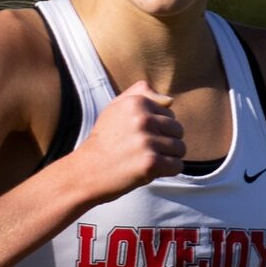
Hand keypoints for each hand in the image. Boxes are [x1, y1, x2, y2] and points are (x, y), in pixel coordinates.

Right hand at [75, 81, 184, 200]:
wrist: (85, 172)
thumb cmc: (103, 141)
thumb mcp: (115, 108)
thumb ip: (141, 94)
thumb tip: (170, 100)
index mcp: (136, 102)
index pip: (169, 113)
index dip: (157, 127)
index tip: (139, 136)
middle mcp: (143, 119)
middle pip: (178, 130)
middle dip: (166, 142)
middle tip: (143, 151)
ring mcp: (147, 141)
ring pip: (180, 148)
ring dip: (167, 157)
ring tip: (146, 160)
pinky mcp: (151, 163)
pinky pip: (177, 165)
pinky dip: (168, 171)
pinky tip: (150, 171)